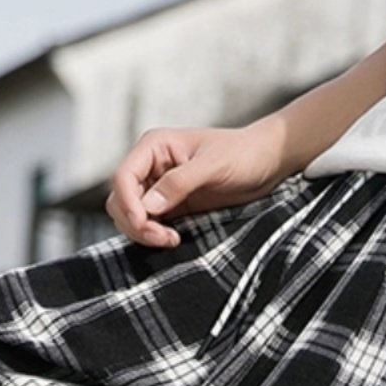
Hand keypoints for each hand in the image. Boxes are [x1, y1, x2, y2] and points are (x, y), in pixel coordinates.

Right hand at [105, 123, 286, 248]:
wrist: (265, 163)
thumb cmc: (243, 154)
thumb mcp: (213, 165)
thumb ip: (179, 183)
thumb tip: (148, 206)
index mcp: (155, 146)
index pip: (122, 178)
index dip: (128, 204)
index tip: (146, 224)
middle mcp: (150, 166)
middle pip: (120, 200)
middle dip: (136, 223)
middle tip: (164, 238)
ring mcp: (157, 188)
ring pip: (129, 216)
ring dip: (143, 233)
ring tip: (172, 239)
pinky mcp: (168, 206)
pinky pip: (147, 225)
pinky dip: (153, 236)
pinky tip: (174, 239)